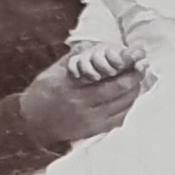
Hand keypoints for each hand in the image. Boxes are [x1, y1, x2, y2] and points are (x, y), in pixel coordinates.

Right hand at [20, 50, 142, 143]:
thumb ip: (73, 58)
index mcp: (70, 84)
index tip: (134, 54)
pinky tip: (131, 98)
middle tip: (143, 66)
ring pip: (120, 104)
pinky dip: (128, 107)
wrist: (31, 124)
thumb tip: (90, 44)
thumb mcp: (52, 72)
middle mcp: (80, 102)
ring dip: (133, 91)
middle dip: (133, 76)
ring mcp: (87, 118)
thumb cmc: (42, 94)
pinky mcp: (92, 130)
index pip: (102, 71)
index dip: (122, 63)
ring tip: (139, 80)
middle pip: (116, 88)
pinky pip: (117, 119)